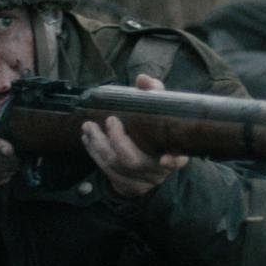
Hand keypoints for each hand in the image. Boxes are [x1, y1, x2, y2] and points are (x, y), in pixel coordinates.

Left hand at [83, 74, 189, 198]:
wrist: (150, 160)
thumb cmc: (156, 130)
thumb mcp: (160, 112)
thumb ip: (154, 94)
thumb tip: (142, 79)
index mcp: (174, 153)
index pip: (178, 160)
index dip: (173, 161)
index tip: (165, 158)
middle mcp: (158, 171)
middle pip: (134, 162)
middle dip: (118, 141)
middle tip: (109, 121)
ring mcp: (141, 181)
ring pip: (115, 167)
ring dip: (98, 145)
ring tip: (89, 127)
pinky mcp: (126, 186)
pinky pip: (106, 171)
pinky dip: (94, 154)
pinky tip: (88, 140)